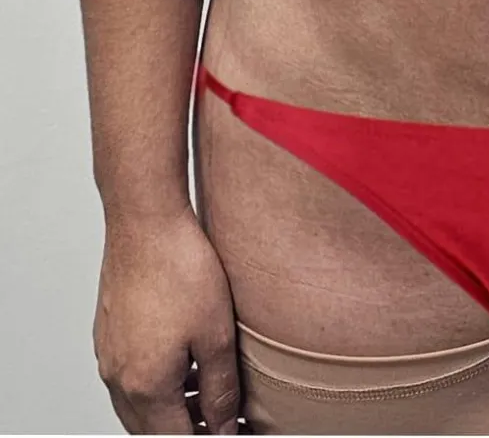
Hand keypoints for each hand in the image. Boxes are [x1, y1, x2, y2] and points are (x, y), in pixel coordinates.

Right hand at [94, 207, 242, 434]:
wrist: (145, 221)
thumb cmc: (180, 267)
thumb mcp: (217, 333)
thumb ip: (220, 389)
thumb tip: (224, 426)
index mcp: (145, 386)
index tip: (231, 432)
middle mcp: (118, 378)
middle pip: (150, 431)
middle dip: (185, 431)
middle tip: (221, 420)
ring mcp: (109, 356)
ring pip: (137, 406)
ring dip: (169, 410)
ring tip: (206, 394)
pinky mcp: (108, 334)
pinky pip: (128, 378)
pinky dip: (154, 385)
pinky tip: (183, 363)